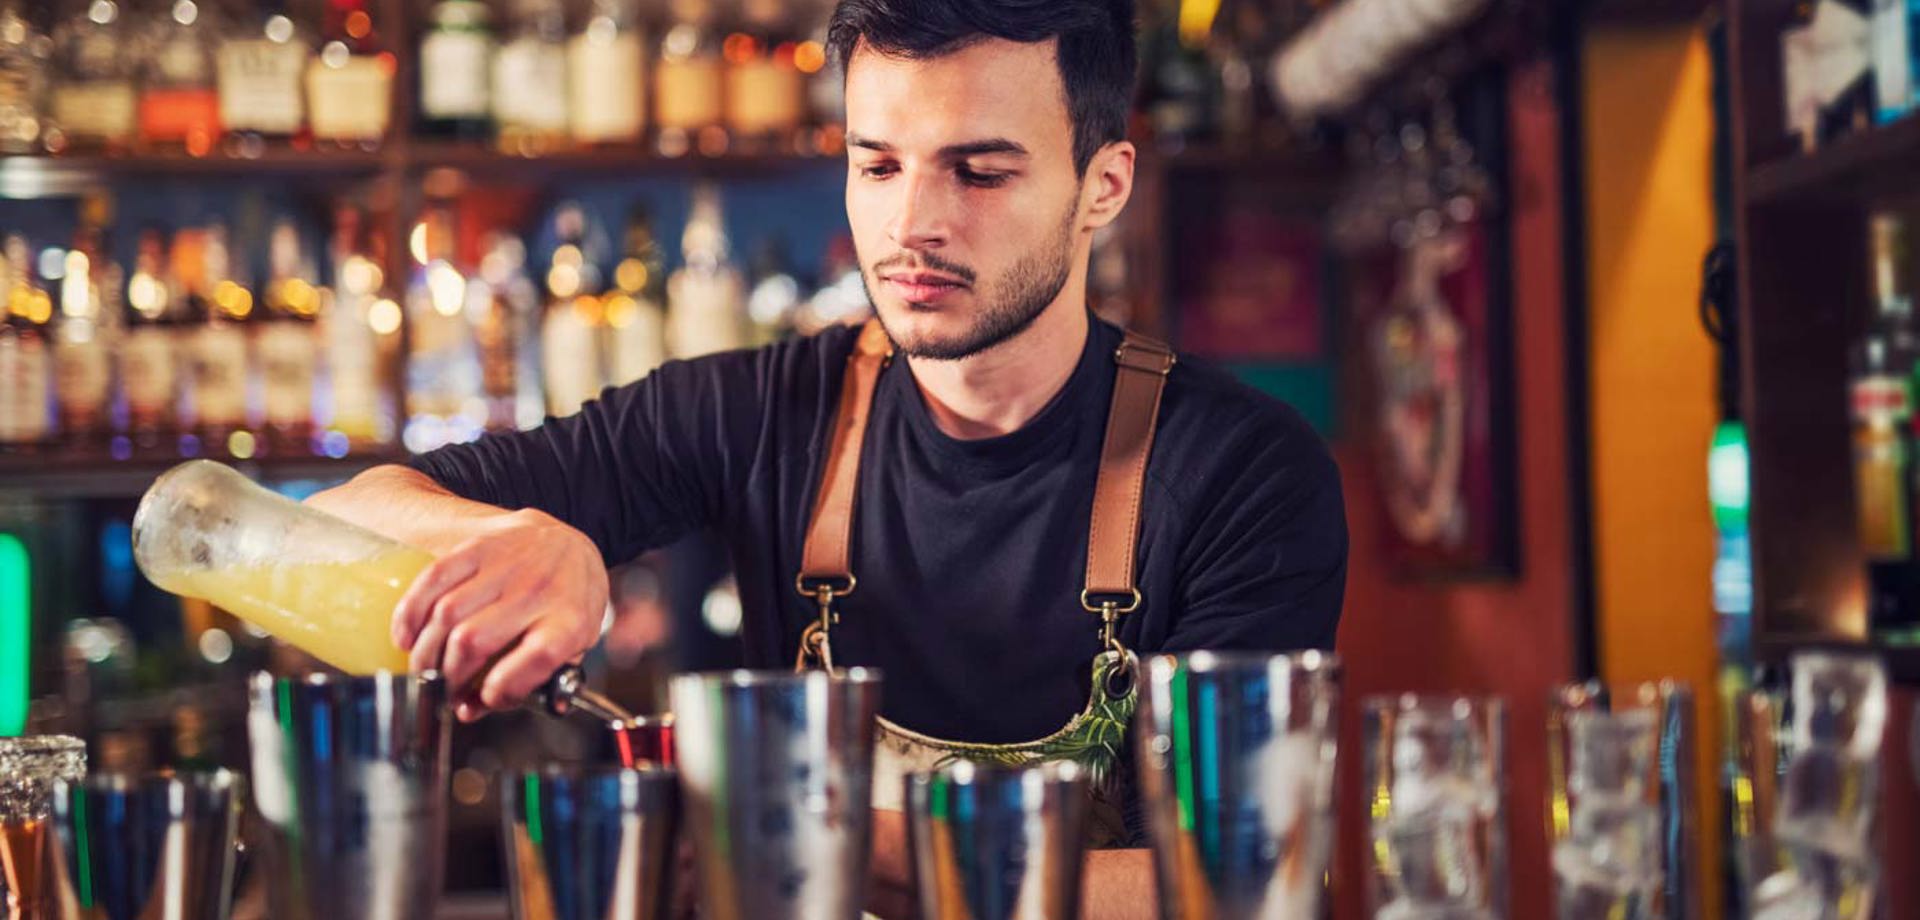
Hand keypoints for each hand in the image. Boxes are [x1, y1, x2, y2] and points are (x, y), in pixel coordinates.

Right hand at [389, 508, 608, 720]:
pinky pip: (433, 579)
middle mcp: (539, 590)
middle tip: (443, 691)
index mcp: (570, 620)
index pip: (536, 658)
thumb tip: (469, 709)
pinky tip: (406, 636)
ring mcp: (506, 566)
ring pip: (447, 614)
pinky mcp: (478, 547)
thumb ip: (528, 682)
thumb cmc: (568, 604)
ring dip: (425, 651)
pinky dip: (410, 613)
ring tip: (424, 670)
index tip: (484, 699)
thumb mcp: (572, 646)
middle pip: (474, 641)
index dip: (502, 688)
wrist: (569, 546)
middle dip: (448, 677)